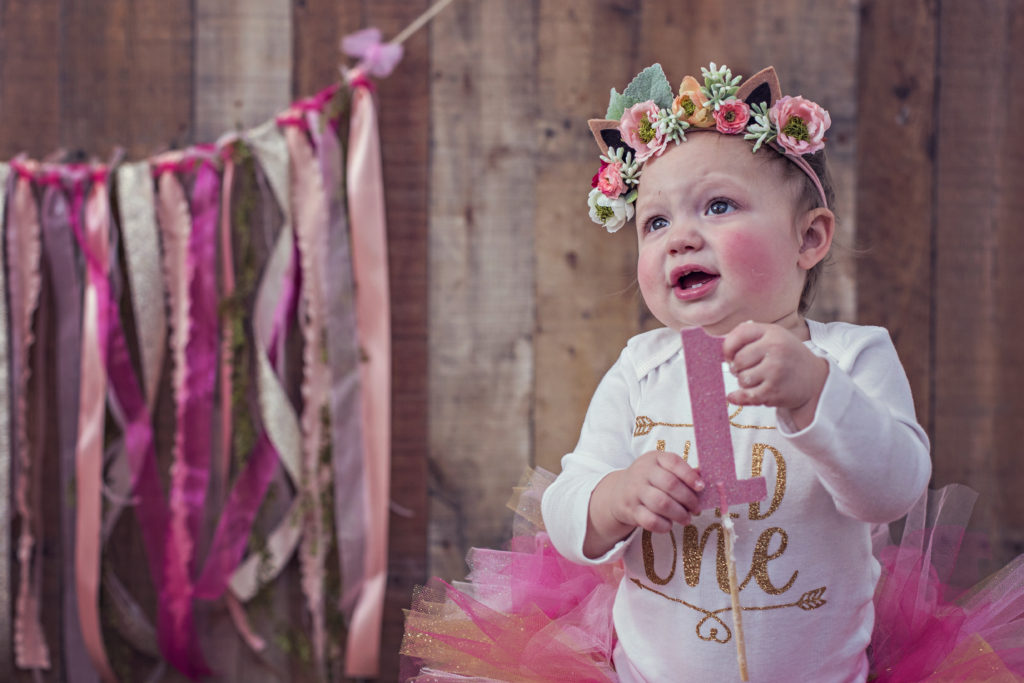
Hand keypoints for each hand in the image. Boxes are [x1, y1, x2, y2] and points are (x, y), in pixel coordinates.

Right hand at [584, 450, 703, 556]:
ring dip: (679, 514)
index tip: (701, 487)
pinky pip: (650, 520)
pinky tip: (669, 525)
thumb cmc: (649, 480)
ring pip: (661, 503)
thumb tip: (703, 478)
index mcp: (654, 458)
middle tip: (696, 508)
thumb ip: (682, 472)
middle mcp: (643, 472)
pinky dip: (664, 525)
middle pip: (670, 484)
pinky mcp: (630, 510)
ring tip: (686, 519)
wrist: (618, 492)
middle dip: (688, 499)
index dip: (690, 475)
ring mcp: (634, 491)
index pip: (674, 462)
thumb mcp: (662, 469)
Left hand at [722, 321, 828, 428]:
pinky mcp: (774, 390)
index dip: (728, 348)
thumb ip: (750, 336)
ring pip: (742, 379)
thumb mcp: (775, 337)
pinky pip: (746, 395)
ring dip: (744, 382)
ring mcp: (775, 370)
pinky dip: (739, 397)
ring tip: (757, 380)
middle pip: (738, 360)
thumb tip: (724, 350)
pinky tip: (736, 396)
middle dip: (738, 368)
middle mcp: (775, 349)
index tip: (730, 356)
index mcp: (772, 332)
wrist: (815, 379)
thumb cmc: (788, 356)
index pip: (739, 335)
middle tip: (748, 370)